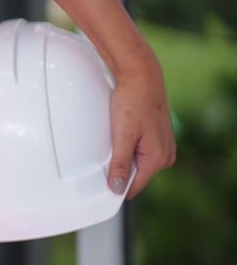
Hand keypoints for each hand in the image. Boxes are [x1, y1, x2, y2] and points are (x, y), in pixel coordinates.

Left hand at [109, 58, 174, 199]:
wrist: (141, 76)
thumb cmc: (133, 101)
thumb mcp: (123, 136)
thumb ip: (121, 164)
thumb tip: (117, 188)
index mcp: (158, 158)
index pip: (134, 186)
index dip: (116, 186)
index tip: (98, 187)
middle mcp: (166, 155)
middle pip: (136, 175)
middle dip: (119, 169)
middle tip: (103, 156)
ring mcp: (164, 146)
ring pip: (138, 163)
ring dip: (124, 157)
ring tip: (114, 141)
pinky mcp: (159, 137)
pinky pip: (140, 151)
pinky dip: (129, 148)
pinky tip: (120, 136)